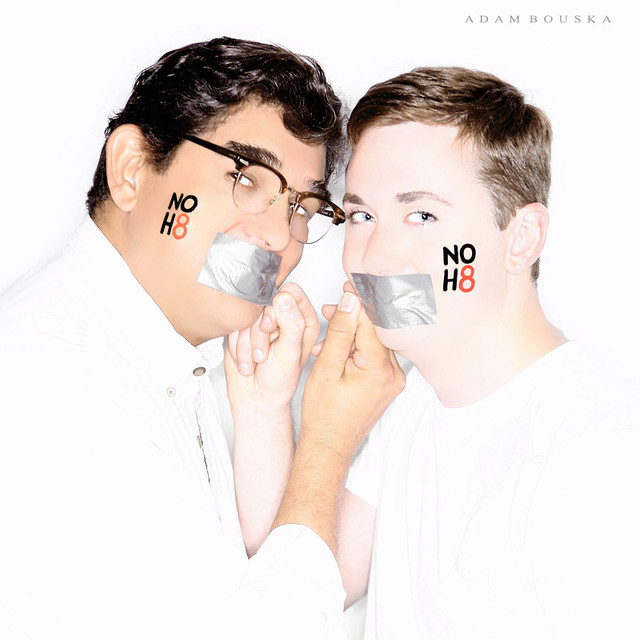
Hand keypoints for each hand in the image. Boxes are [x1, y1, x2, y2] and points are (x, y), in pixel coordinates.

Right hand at [225, 283, 318, 415]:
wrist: (257, 399)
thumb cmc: (280, 382)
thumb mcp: (291, 353)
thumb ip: (291, 324)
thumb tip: (284, 299)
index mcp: (304, 320)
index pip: (291, 292)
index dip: (277, 307)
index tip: (271, 327)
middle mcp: (285, 319)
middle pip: (265, 303)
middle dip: (259, 331)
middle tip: (264, 352)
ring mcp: (263, 324)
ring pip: (247, 315)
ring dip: (248, 342)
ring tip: (258, 360)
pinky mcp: (245, 330)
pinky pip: (234, 326)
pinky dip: (237, 345)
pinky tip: (247, 359)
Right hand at [301, 290, 405, 460]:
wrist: (328, 446)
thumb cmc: (324, 415)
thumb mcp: (326, 367)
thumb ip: (340, 331)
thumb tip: (350, 301)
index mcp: (380, 369)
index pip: (371, 322)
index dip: (358, 301)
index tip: (347, 285)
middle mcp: (394, 375)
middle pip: (376, 330)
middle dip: (352, 317)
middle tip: (330, 310)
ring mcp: (393, 380)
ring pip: (374, 342)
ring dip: (352, 333)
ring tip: (326, 338)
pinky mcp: (387, 384)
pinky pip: (375, 355)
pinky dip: (357, 348)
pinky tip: (337, 350)